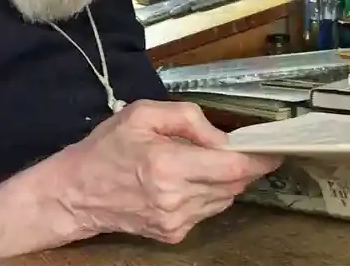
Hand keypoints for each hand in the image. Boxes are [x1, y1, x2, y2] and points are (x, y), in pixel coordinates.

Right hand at [54, 100, 281, 243]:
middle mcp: (176, 198)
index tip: (274, 150)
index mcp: (168, 165)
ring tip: (198, 164)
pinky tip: (183, 182)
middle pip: (234, 185)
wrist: (76, 193)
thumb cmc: (106, 148)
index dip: (259, 159)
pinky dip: (205, 195)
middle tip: (235, 150)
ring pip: (224, 199)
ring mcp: (176, 221)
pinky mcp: (173, 235)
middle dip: (241, 166)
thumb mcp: (142, 114)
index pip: (232, 168)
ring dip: (223, 181)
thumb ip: (187, 118)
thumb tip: (222, 138)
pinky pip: (206, 212)